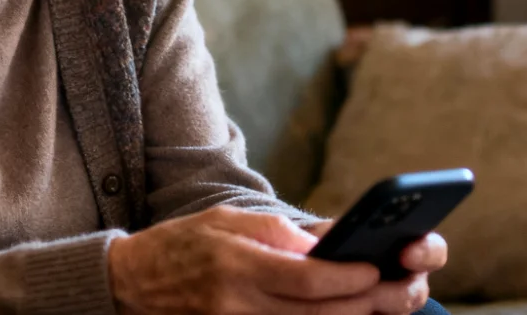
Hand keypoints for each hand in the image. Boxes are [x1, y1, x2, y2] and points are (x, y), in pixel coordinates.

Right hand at [109, 206, 430, 313]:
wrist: (131, 284)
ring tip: (377, 308)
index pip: (305, 279)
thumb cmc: (182, 244)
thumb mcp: (226, 221)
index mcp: (238, 265)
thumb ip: (275, 232)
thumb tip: (323, 245)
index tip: (374, 269)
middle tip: (395, 293)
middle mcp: (237, 304)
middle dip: (361, 305)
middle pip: (314, 314)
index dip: (346, 278)